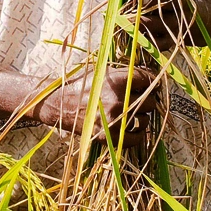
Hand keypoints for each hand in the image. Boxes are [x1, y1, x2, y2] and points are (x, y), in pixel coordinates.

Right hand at [35, 66, 157, 145]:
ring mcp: (114, 119)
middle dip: (147, 101)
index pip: (147, 79)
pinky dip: (137, 135)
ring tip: (132, 115)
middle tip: (140, 101)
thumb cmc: (83, 86)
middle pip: (150, 102)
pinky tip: (131, 129)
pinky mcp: (109, 136)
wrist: (60, 105)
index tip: (150, 85)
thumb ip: (125, 73)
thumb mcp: (102, 71)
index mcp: (117, 80)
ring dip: (141, 118)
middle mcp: (118, 99)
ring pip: (145, 120)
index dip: (151, 82)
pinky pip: (136, 139)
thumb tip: (151, 76)